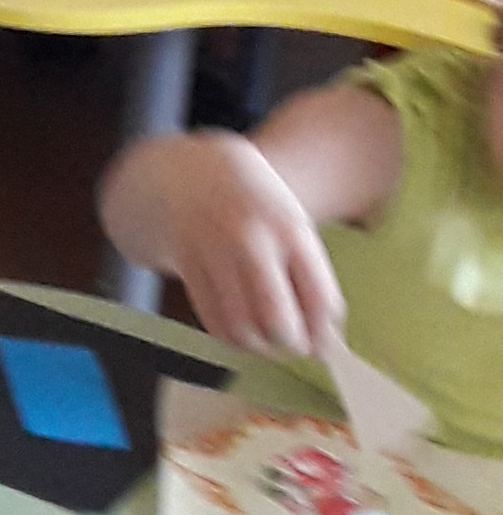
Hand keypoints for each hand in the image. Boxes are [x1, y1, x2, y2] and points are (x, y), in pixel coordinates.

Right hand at [164, 136, 347, 361]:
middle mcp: (253, 241)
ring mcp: (215, 252)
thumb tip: (327, 342)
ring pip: (243, 329)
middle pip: (280, 323)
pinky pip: (213, 321)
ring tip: (267, 340)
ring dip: (260, 346)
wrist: (187, 168)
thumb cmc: (252, 203)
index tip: (323, 344)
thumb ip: (309, 277)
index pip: (319, 301)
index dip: (325, 334)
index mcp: (290, 229)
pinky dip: (231, 336)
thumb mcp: (289, 224)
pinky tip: (240, 327)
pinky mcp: (187, 265)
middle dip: (292, 346)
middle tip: (294, 344)